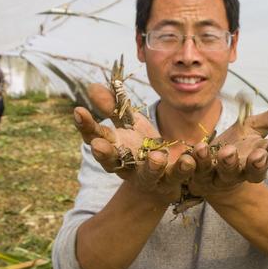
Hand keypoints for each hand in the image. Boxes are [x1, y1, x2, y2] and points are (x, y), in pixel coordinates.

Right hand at [73, 83, 194, 205]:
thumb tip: (91, 87)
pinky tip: (189, 159)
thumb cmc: (141, 145)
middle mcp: (126, 167)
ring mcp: (149, 177)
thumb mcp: (128, 124)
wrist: (164, 177)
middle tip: (98, 144)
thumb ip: (113, 108)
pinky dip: (184, 168)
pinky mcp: (171, 181)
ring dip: (152, 167)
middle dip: (105, 153)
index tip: (78, 111)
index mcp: (113, 149)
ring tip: (156, 156)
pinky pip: (178, 175)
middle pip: (112, 162)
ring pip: (148, 175)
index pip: (94, 136)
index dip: (86, 126)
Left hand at [188, 97, 267, 198]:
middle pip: (254, 172)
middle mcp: (242, 171)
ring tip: (227, 151)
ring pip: (227, 173)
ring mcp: (220, 176)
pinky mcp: (198, 176)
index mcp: (259, 156)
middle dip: (257, 164)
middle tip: (259, 155)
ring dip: (228, 163)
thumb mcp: (253, 128)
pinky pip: (196, 170)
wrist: (207, 170)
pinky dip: (195, 162)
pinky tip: (195, 152)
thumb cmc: (236, 145)